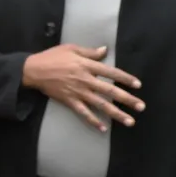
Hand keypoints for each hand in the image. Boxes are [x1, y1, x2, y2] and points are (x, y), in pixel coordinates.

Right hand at [22, 44, 144, 131]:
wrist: (34, 70)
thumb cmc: (52, 56)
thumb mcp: (71, 48)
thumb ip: (89, 52)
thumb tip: (104, 51)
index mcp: (86, 65)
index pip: (110, 72)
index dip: (125, 79)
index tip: (138, 85)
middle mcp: (85, 80)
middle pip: (110, 91)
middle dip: (127, 99)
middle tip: (141, 107)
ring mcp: (78, 92)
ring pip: (101, 104)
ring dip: (116, 113)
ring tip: (130, 121)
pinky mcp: (70, 101)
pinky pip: (84, 113)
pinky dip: (94, 121)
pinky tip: (103, 128)